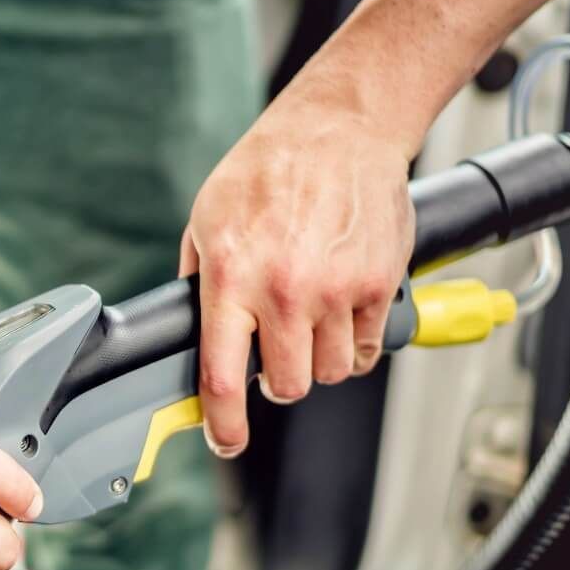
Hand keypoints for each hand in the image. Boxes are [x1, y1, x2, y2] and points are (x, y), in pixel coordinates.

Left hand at [181, 98, 416, 457]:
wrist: (339, 129)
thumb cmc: (267, 170)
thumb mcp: (207, 220)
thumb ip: (199, 282)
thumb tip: (192, 340)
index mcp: (231, 278)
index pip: (224, 378)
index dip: (224, 426)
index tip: (225, 441)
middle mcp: (284, 290)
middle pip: (287, 387)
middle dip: (279, 380)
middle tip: (276, 353)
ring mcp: (336, 290)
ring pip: (329, 373)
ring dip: (318, 359)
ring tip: (311, 319)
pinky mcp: (378, 284)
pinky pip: (366, 348)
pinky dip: (354, 342)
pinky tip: (342, 309)